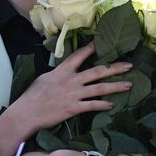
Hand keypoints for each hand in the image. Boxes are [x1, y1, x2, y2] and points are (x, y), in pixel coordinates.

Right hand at [4, 44, 131, 139]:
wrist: (27, 113)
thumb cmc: (32, 96)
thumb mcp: (44, 78)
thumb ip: (58, 73)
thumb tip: (65, 70)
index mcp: (62, 71)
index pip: (79, 55)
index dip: (92, 48)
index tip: (103, 42)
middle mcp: (71, 80)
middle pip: (97, 71)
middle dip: (114, 67)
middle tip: (129, 65)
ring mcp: (74, 94)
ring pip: (99, 89)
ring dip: (116, 87)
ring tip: (129, 85)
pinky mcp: (74, 108)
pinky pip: (92, 105)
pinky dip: (103, 105)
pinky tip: (112, 105)